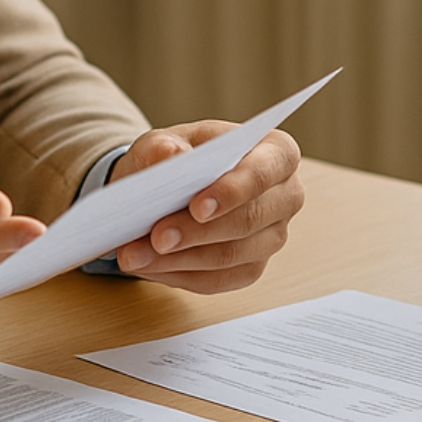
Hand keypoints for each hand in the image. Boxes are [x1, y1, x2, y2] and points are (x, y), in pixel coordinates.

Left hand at [108, 123, 303, 292]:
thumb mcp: (164, 141)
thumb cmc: (178, 157)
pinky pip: (216, 280)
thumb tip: (170, 156)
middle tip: (156, 237)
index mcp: (276, 152)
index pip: (263, 173)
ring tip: (136, 255)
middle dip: (197, 232)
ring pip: (230, 256)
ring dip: (179, 258)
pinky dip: (177, 274)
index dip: (233, 191)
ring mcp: (272, 237)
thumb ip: (164, 146)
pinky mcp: (250, 268)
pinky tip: (148, 265)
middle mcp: (285, 197)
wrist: (171, 186)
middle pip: (248, 220)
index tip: (197, 207)